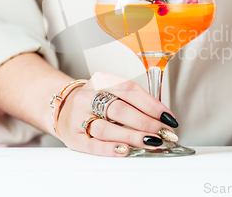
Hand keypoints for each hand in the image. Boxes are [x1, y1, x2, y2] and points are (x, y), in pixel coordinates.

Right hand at [57, 71, 178, 156]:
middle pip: (120, 110)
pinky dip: (110, 149)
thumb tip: (162, 118)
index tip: (168, 117)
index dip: (151, 104)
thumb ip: (134, 102)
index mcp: (100, 80)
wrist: (63, 108)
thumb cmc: (96, 102)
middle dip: (147, 123)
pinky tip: (126, 151)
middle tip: (165, 133)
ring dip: (133, 137)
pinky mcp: (74, 137)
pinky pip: (93, 144)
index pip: (129, 90)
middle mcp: (87, 97)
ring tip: (152, 142)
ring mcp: (78, 117)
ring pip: (107, 128)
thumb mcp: (111, 92)